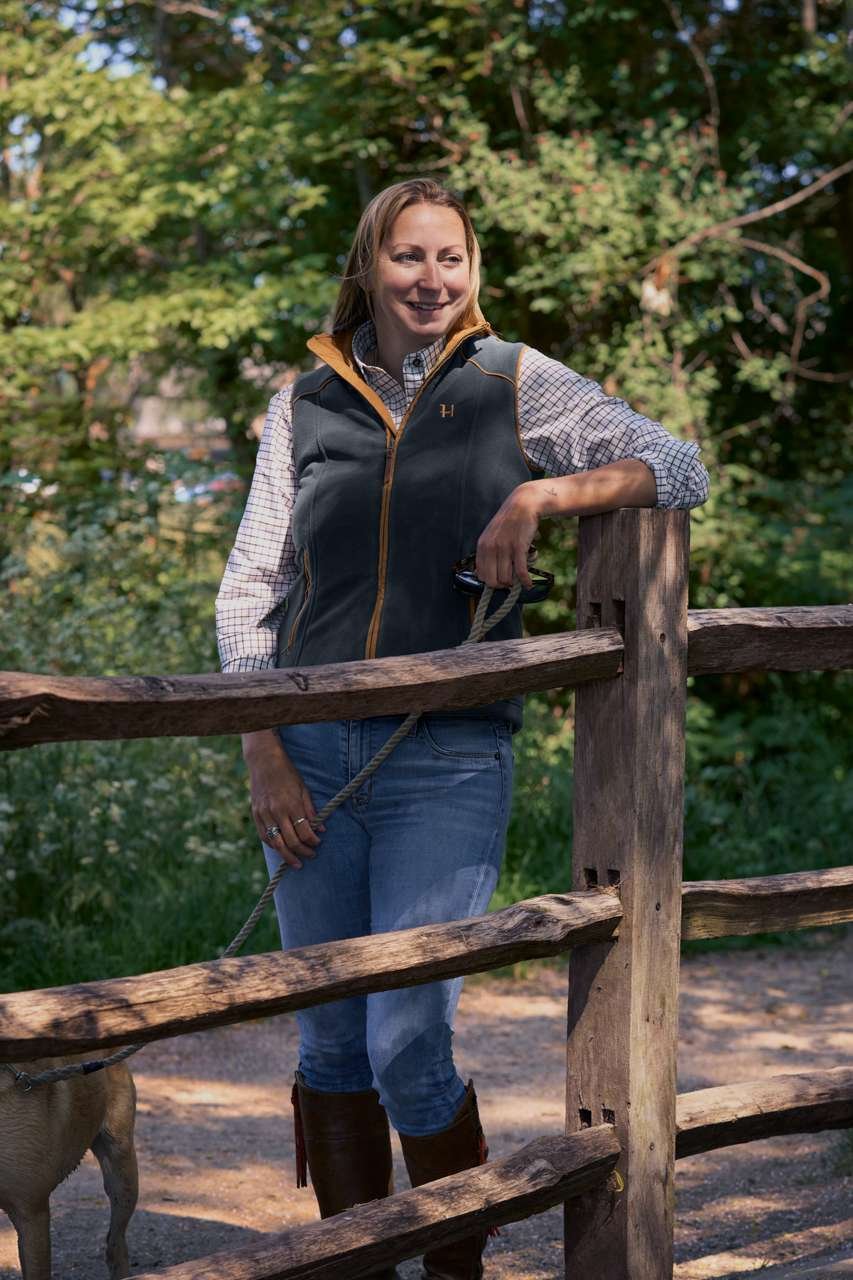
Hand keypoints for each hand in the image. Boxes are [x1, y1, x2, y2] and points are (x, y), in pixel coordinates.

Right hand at [245, 736, 325, 869]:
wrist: (263, 761)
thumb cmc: (287, 773)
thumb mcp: (303, 788)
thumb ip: (311, 810)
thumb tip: (321, 829)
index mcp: (291, 804)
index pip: (304, 832)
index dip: (313, 841)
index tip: (318, 843)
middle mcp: (277, 811)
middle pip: (291, 841)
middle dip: (303, 852)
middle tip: (311, 856)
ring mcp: (264, 814)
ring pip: (276, 843)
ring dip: (287, 855)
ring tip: (295, 862)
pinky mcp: (255, 814)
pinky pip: (264, 836)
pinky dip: (273, 845)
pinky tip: (280, 849)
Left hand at [475, 482, 541, 589]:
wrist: (524, 504)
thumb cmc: (509, 522)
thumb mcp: (492, 535)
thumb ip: (487, 553)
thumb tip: (484, 575)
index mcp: (482, 546)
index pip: (481, 575)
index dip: (492, 582)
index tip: (500, 581)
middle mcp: (491, 547)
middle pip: (493, 581)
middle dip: (503, 585)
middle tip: (511, 582)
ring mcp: (504, 547)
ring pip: (507, 578)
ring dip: (516, 581)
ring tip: (521, 574)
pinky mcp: (519, 547)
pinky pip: (520, 571)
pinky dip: (525, 581)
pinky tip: (528, 583)